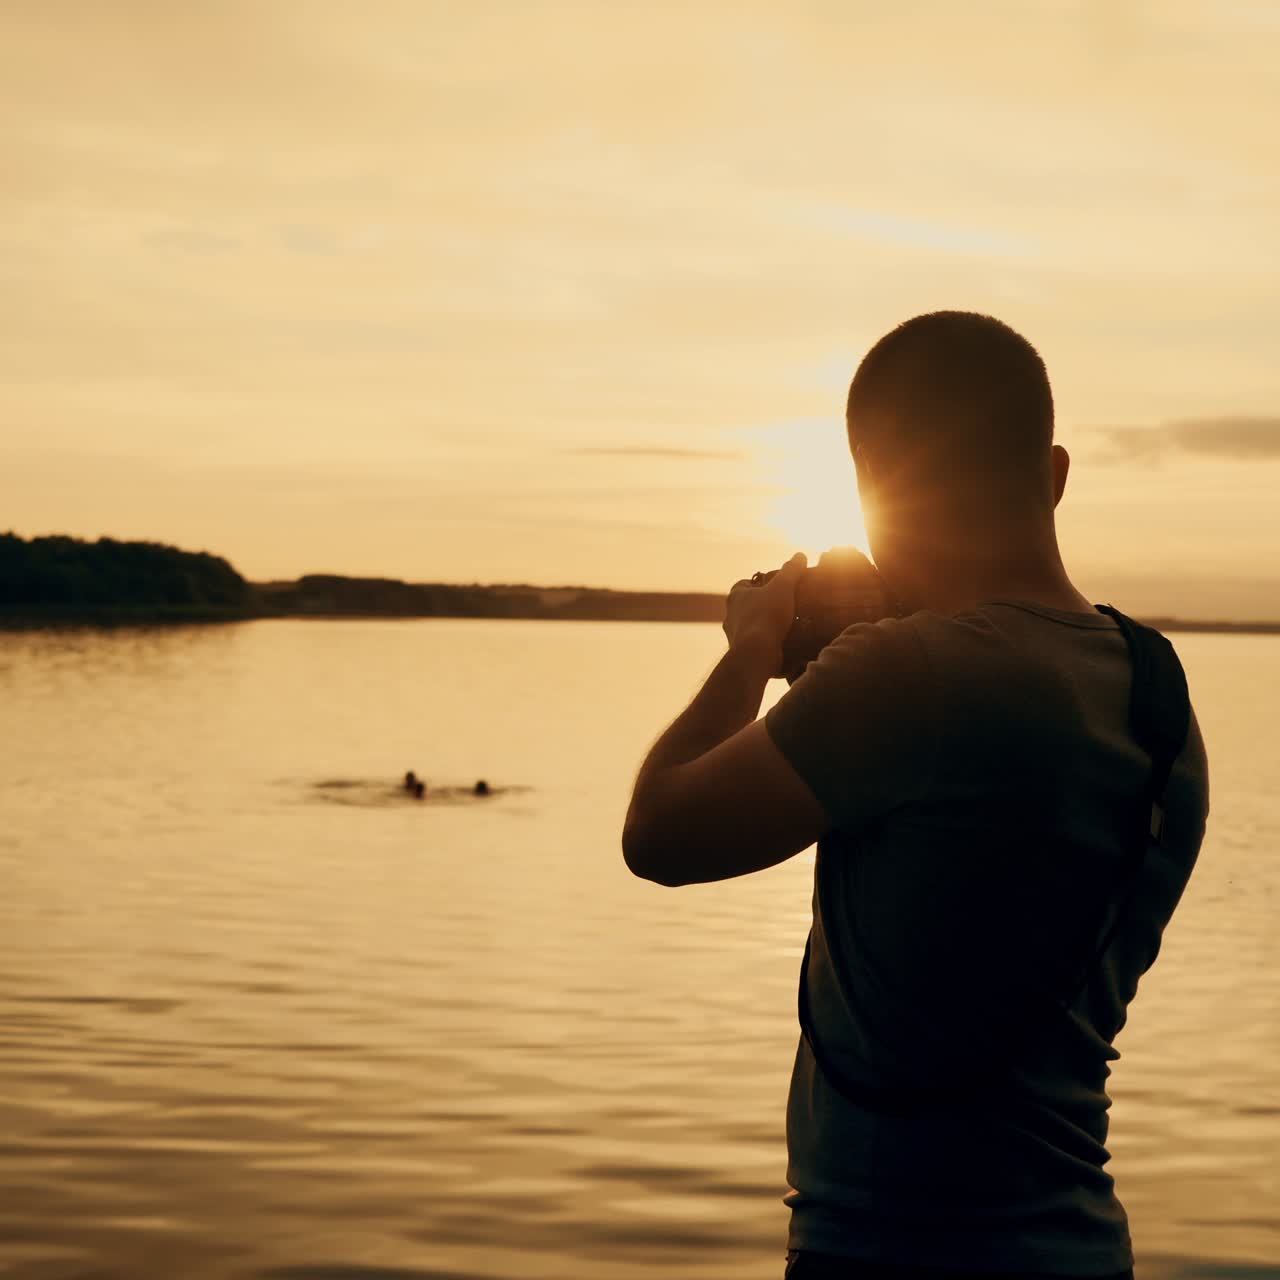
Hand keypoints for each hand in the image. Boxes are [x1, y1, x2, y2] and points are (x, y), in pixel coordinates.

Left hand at [723, 552, 807, 676]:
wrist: (756, 654)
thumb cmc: (766, 616)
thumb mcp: (782, 587)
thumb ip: (791, 571)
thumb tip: (800, 555)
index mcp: (735, 597)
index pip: (743, 584)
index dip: (758, 583)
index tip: (774, 585)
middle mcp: (730, 616)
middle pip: (747, 605)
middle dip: (763, 604)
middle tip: (784, 604)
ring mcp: (735, 635)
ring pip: (751, 625)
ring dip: (765, 624)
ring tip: (786, 624)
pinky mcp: (743, 653)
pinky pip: (755, 643)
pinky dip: (766, 641)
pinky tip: (782, 642)